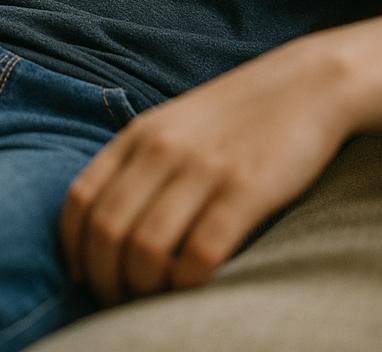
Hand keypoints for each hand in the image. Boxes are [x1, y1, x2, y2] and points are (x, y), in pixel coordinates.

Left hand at [59, 40, 350, 306]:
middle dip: (105, 278)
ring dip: (144, 286)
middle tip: (119, 299)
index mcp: (139, 135)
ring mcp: (204, 168)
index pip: (81, 200)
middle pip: (107, 231)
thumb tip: (104, 227)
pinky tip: (194, 284)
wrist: (308, 83)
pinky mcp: (247, 189)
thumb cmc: (237, 116)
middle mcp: (162, 150)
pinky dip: (188, 281)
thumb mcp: (173, 125)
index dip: (73, 248)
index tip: (81, 276)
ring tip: (155, 296)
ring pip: (146, 248)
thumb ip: (137, 164)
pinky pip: (201, 252)